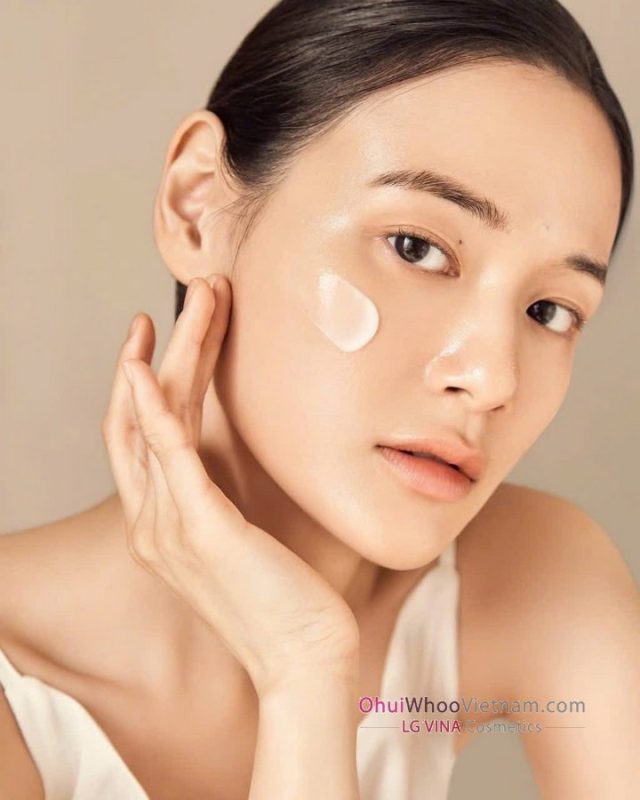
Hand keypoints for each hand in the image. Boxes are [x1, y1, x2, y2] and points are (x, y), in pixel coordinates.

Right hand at [101, 275, 359, 696]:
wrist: (302, 661)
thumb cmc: (284, 604)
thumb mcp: (244, 545)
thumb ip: (224, 506)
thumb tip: (242, 467)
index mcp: (162, 526)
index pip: (140, 441)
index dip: (143, 387)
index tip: (161, 339)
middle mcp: (151, 524)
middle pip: (138, 421)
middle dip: (155, 355)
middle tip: (176, 302)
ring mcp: (169, 528)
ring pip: (153, 423)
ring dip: (166, 357)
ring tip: (189, 302)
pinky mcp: (201, 529)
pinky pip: (166, 457)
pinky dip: (150, 410)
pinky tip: (143, 369)